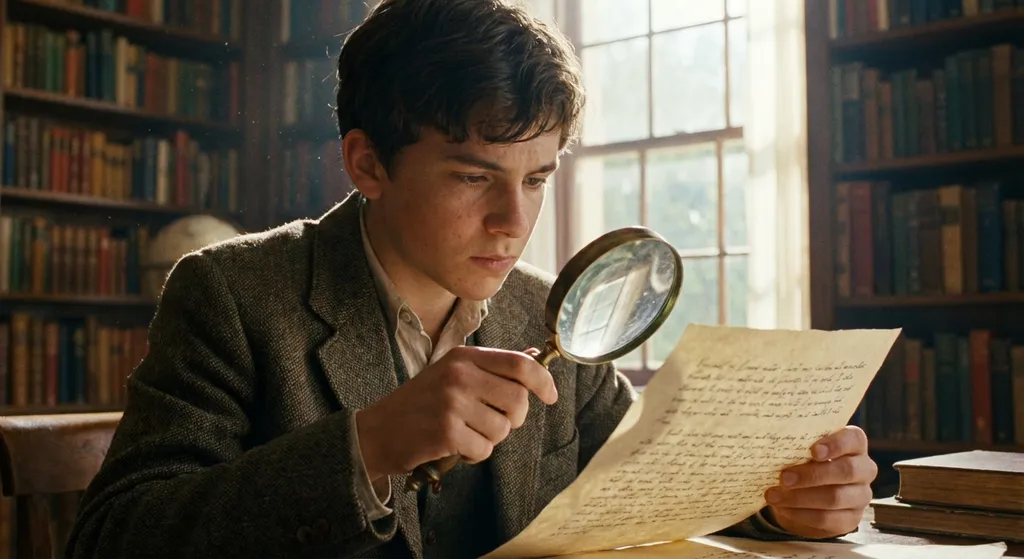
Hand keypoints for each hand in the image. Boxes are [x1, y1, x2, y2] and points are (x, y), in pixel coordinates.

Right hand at [354, 346, 557, 480]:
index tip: (550, 396)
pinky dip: (474, 455)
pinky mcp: (446, 432)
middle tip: (492, 422)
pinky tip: (455, 446)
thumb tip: (535, 357)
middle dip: (513, 418)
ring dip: (490, 439)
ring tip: (465, 433)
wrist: (377, 431)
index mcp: (463, 357)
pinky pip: (484, 449)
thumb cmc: (420, 404)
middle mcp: (459, 375)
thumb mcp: (452, 374)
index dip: (542, 381)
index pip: (519, 363)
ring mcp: (452, 403)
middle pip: (518, 399)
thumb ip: (492, 369)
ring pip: (503, 428)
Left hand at [764, 426, 876, 538]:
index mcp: (854, 445)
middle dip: (812, 475)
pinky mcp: (851, 519)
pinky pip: (827, 518)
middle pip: (847, 471)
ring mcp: (860, 496)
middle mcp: (864, 469)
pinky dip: (801, 514)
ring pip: (835, 498)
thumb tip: (774, 450)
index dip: (836, 444)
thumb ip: (798, 448)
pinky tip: (784, 509)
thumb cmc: (805, 463)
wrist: (807, 495)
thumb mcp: (802, 451)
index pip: (854, 439)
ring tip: (774, 495)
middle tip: (784, 477)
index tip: (813, 451)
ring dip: (800, 497)